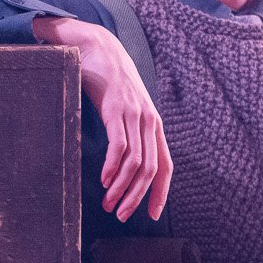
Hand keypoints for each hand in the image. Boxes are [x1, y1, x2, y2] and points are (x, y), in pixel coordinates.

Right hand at [34, 16, 171, 221]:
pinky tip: (105, 181)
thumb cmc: (108, 80)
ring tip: (109, 204)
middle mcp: (149, 121)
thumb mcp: (124, 108)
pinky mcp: (116, 109)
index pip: (165, 166)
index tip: (151, 215)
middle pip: (150, 170)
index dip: (160, 193)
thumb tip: (122, 162)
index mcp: (153, 125)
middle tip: (121, 215)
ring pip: (135, 162)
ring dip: (122, 188)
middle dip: (136, 197)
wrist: (97, 46)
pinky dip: (113, 167)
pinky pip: (119, 145)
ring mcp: (134, 115)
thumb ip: (128, 132)